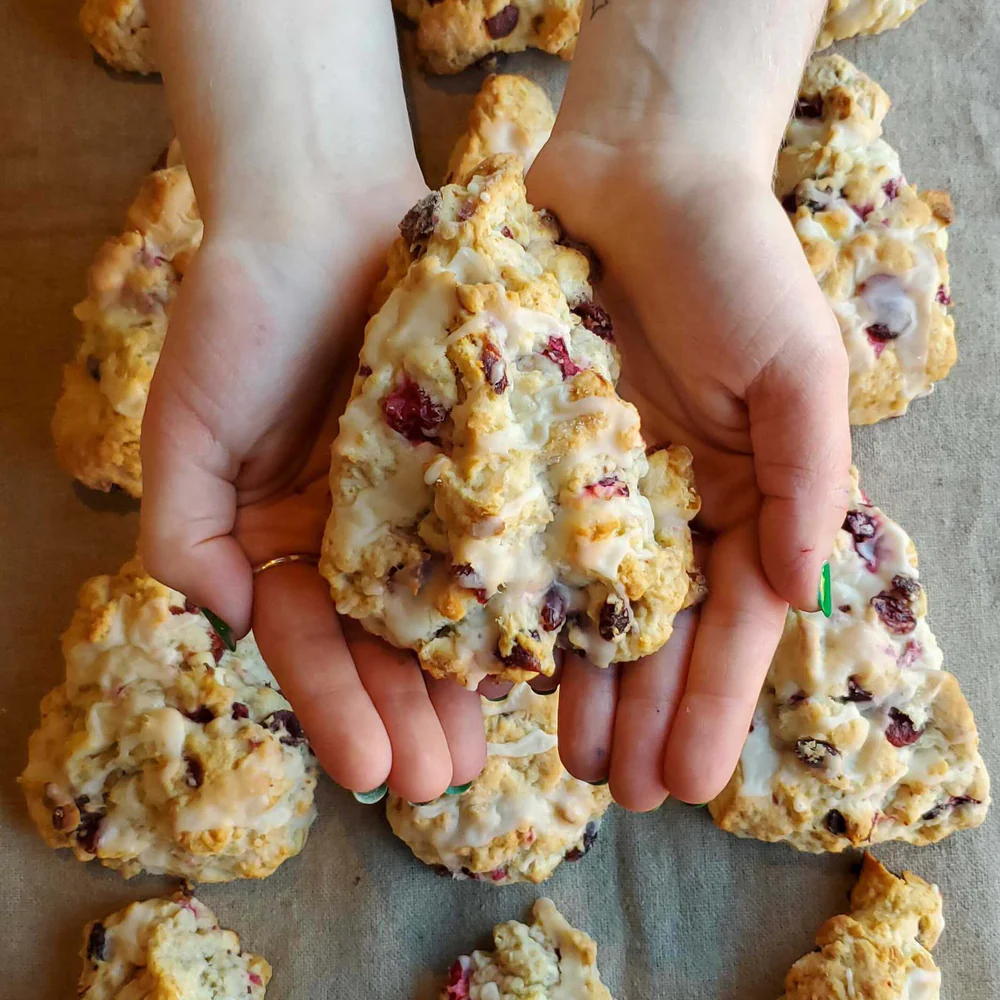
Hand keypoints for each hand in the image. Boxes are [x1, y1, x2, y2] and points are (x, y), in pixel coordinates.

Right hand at [140, 0, 487, 803]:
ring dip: (466, 677)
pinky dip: (520, 589)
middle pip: (383, 642)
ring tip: (493, 743)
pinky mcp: (482, 458)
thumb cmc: (242, 313)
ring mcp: (423, 500)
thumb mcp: (184, 424)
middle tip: (443, 776)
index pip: (308, 642)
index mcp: (286, 540)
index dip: (335, 706)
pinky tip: (546, 643)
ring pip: (450, 604)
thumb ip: (184, 530)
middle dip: (408, 712)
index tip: (369, 768)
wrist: (324, 207)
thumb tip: (231, 618)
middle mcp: (358, 533)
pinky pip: (505, 532)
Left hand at [526, 120, 850, 812]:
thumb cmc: (732, 262)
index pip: (733, 621)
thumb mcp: (798, 369)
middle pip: (656, 631)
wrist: (636, 174)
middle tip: (617, 791)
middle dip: (643, 713)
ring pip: (585, 607)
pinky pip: (517, 542)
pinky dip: (512, 605)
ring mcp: (592, 483)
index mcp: (740, 495)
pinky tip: (500, 666)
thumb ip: (806, 478)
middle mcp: (667, 502)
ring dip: (579, 685)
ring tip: (566, 757)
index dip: (716, 702)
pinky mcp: (525, 452)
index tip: (693, 781)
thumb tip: (799, 588)